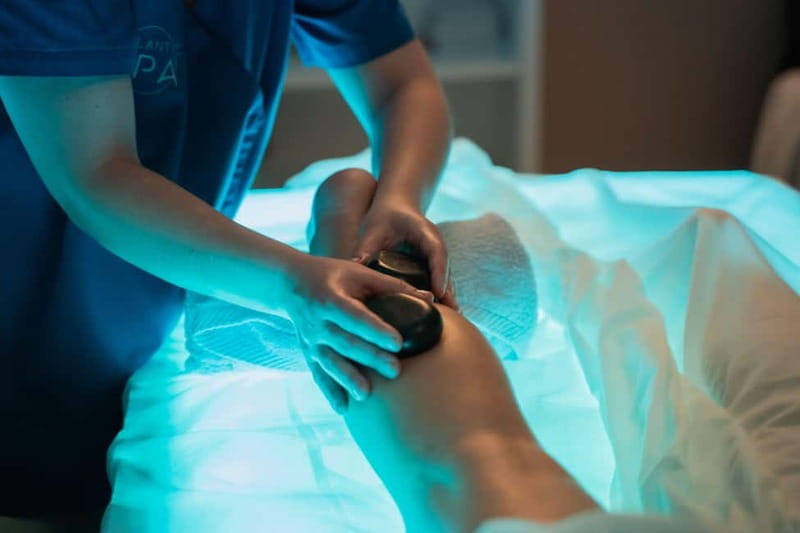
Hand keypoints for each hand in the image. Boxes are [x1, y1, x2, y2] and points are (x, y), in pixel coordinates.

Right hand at [285, 254, 433, 412]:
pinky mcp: (308, 353)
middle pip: (345, 343)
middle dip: (369, 358)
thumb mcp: (359, 274)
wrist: (290, 284)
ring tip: (367, 395)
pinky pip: (319, 375)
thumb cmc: (333, 275)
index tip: (397, 342)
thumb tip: (429, 299)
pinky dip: (330, 392)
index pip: (355, 317)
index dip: (375, 330)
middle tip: (395, 371)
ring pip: (330, 363)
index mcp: (331, 299)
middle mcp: (317, 322)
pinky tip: (343, 408)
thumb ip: (392, 287)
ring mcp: (310, 341)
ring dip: (348, 379)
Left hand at [352, 202, 456, 308]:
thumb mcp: (374, 228)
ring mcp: (435, 254)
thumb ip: (367, 247)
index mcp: (425, 233)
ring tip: (452, 318)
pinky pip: (438, 279)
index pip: (437, 253)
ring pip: (444, 277)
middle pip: (446, 270)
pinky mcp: (430, 262)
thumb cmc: (384, 215)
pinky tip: (440, 312)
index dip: (440, 274)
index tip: (439, 293)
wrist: (395, 205)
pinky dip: (440, 294)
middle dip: (448, 291)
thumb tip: (356, 264)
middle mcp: (435, 244)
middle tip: (452, 314)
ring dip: (447, 295)